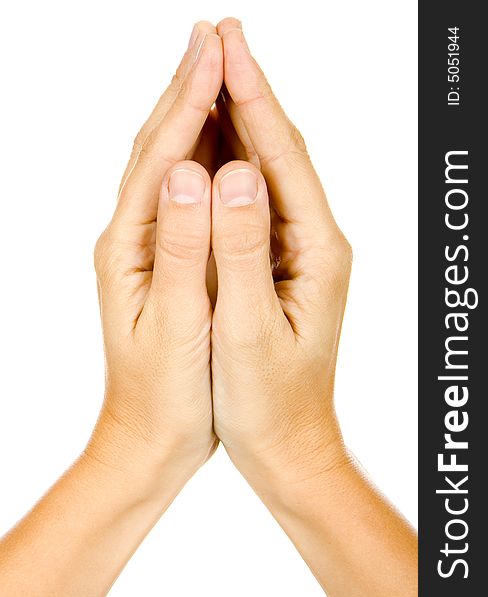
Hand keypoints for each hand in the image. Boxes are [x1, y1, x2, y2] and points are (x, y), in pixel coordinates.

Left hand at [89, 21, 222, 487]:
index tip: (218, 49)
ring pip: (171, 166)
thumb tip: (195, 174)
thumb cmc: (165, 392)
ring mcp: (150, 247)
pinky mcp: (170, 260)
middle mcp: (133, 237)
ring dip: (194, 114)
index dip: (190, 99)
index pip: (160, 156)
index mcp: (129, 247)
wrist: (153, 435)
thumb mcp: (173, 326)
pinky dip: (205, 158)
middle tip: (216, 36)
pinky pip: (187, 196)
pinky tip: (223, 143)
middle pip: (158, 147)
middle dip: (187, 88)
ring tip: (219, 71)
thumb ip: (183, 250)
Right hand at [211, 19, 351, 482]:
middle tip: (219, 37)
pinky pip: (255, 201)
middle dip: (249, 92)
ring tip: (214, 72)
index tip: (227, 48)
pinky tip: (214, 143)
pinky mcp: (278, 264)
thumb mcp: (250, 330)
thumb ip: (241, 252)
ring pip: (268, 172)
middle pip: (281, 152)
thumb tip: (232, 173)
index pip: (284, 157)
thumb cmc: (268, 400)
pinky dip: (233, 164)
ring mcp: (297, 250)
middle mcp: (315, 241)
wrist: (287, 442)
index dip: (253, 99)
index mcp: (317, 251)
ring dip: (242, 120)